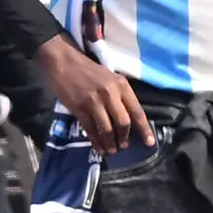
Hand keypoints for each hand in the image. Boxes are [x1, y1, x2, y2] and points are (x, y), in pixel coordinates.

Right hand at [35, 33, 146, 154]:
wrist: (63, 62)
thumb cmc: (87, 69)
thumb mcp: (109, 78)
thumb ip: (119, 95)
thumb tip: (127, 120)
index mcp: (121, 85)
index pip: (137, 111)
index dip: (144, 129)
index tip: (149, 143)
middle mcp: (110, 94)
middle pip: (123, 123)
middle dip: (124, 138)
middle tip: (124, 146)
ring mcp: (94, 102)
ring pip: (107, 129)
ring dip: (110, 143)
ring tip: (111, 150)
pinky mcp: (79, 108)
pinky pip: (90, 129)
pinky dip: (96, 141)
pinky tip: (98, 147)